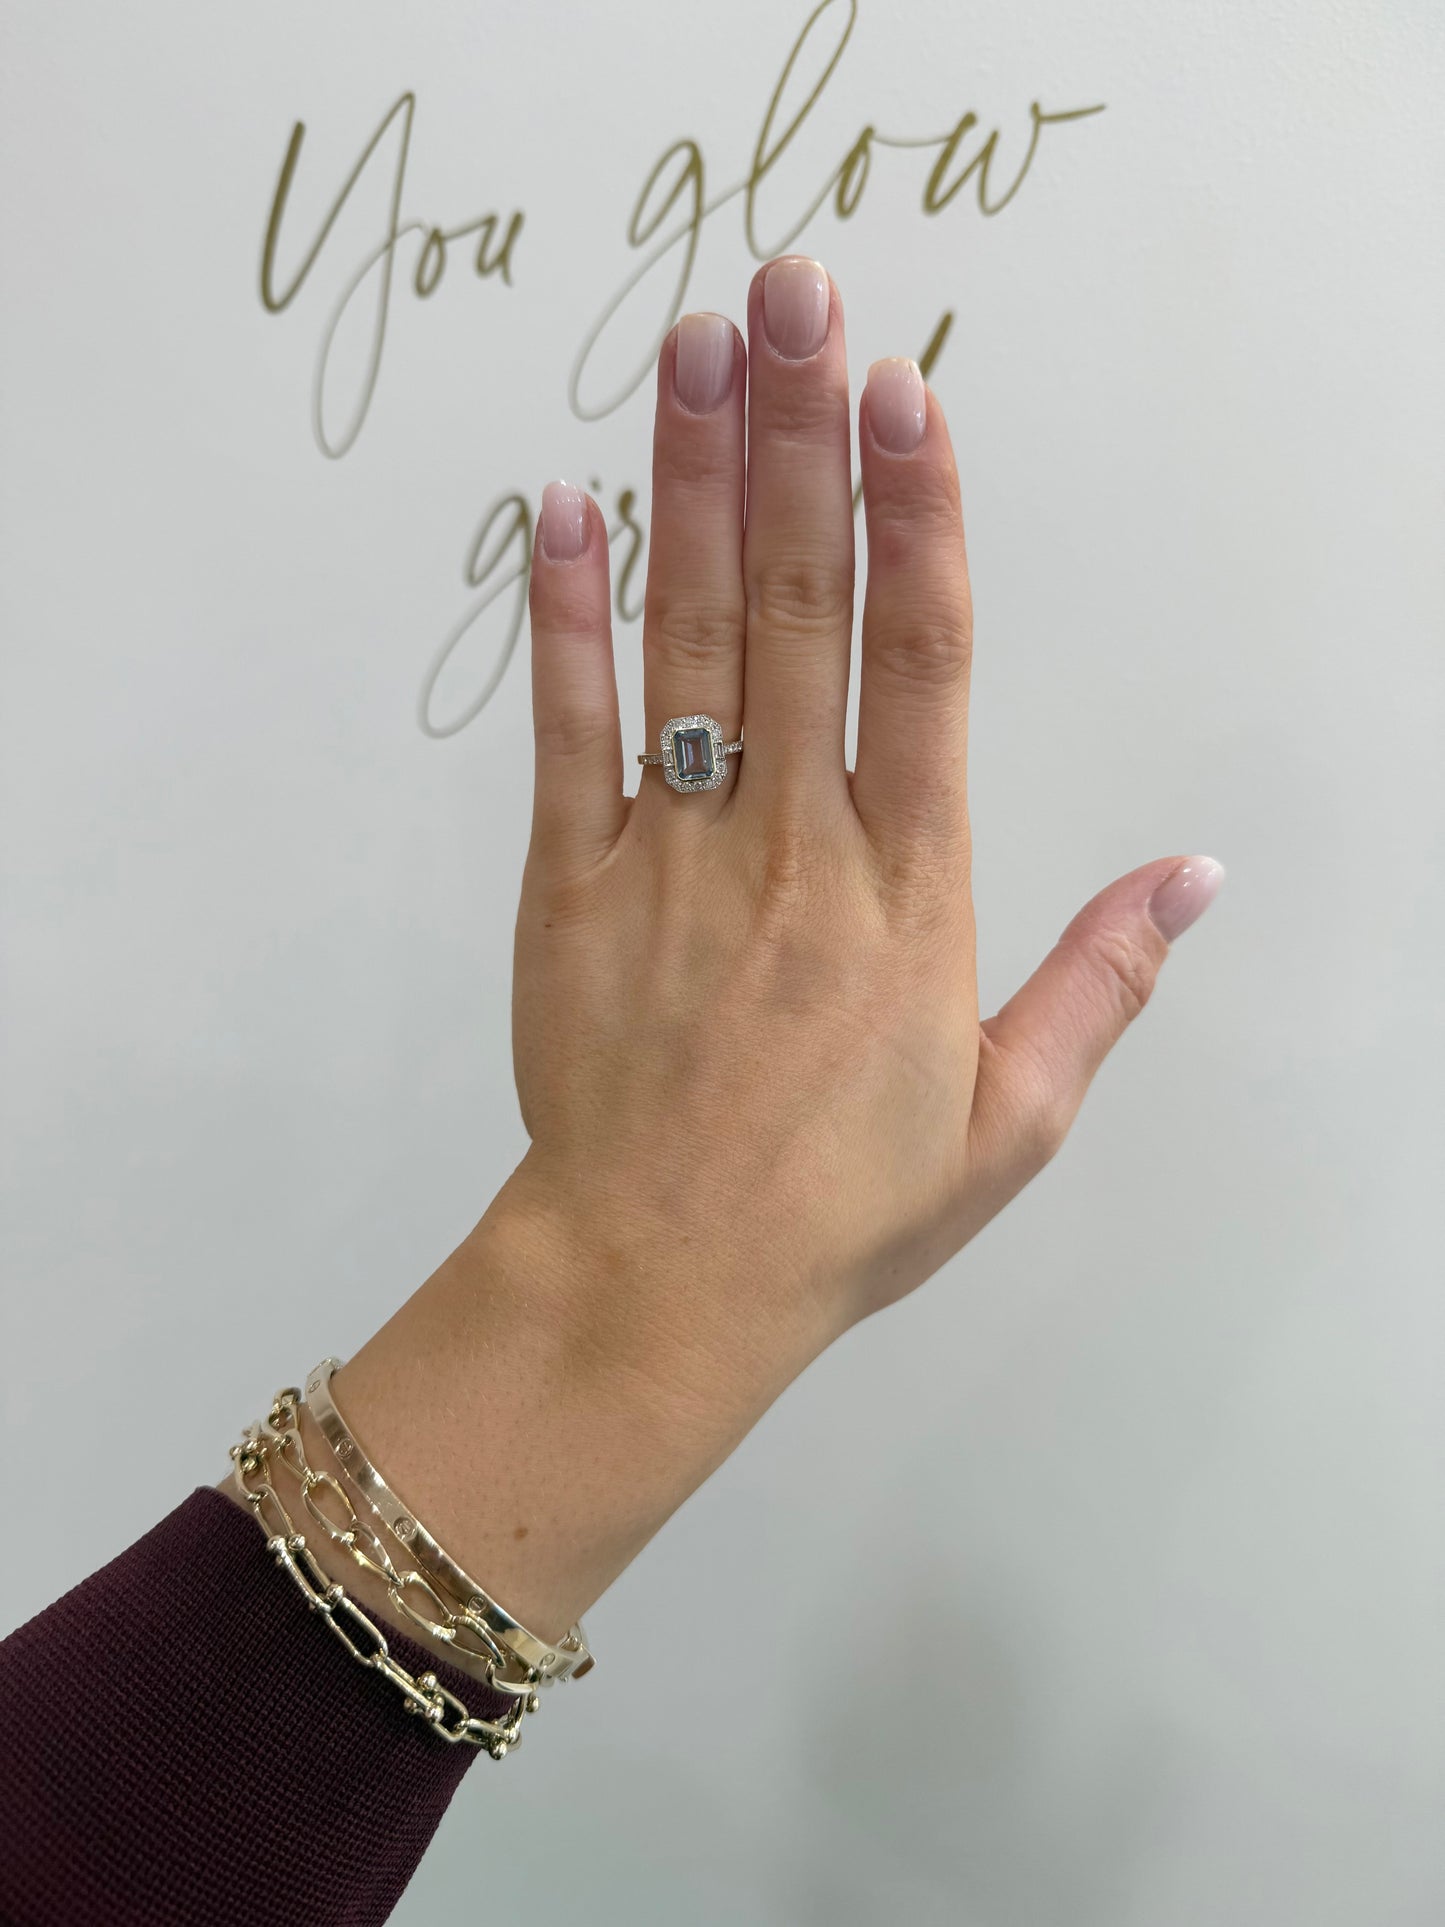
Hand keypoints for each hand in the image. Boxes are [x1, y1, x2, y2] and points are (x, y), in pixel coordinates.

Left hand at [326, 257, 1221, 1640]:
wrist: (659, 1285)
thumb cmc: (840, 1209)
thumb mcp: (1010, 1122)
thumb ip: (1102, 984)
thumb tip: (1196, 871)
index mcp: (911, 896)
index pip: (923, 669)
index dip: (917, 518)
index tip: (904, 393)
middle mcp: (795, 849)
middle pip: (802, 613)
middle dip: (800, 441)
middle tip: (790, 292)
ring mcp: (674, 859)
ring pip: (690, 645)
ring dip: (694, 487)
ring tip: (695, 346)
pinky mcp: (573, 887)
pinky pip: (569, 735)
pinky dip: (566, 621)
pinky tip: (562, 509)